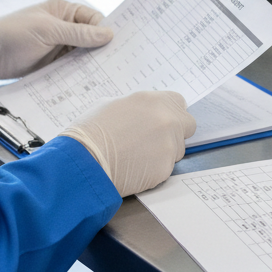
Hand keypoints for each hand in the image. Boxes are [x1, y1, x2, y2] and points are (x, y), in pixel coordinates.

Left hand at [0, 0, 112, 78]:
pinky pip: (73, 67)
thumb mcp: (48, 31)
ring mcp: (59, 46)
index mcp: (64, 11)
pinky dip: (80, 73)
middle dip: (101, 48)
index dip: (105, 30)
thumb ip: (79, 34)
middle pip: (91, 38)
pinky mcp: (53, 63)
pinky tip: (90, 80)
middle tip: (117, 61)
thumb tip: (108, 34)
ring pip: (84, 54)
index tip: (118, 44)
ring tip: (107, 73)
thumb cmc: (13, 34)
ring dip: (92, 63)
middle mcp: (64, 27)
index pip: (94, 19)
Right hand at [60, 92, 196, 195]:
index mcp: (152, 100)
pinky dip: (154, 170)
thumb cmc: (89, 132)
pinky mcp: (165, 168)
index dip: (170, 112)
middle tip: (155, 140)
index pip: (178, 102)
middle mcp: (166, 120)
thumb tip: (142, 113)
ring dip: (165, 152)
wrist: (84, 162)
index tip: (161, 120)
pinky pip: (166, 168)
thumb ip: (136, 108)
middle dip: (176, 132)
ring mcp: (169, 144)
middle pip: (187, 125)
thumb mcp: (110, 105)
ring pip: (178, 149)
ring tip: (137, 157)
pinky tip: (135, 169)